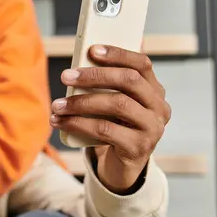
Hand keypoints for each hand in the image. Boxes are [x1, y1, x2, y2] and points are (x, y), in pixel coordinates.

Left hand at [50, 45, 170, 193]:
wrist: (122, 166)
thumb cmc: (115, 126)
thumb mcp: (115, 102)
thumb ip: (109, 82)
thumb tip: (89, 50)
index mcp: (155, 90)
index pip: (142, 64)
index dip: (118, 54)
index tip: (91, 50)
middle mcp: (159, 108)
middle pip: (129, 81)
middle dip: (94, 76)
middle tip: (65, 76)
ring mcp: (152, 129)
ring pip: (116, 104)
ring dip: (81, 103)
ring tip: (57, 105)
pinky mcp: (138, 148)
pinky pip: (106, 130)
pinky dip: (79, 124)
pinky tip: (61, 122)